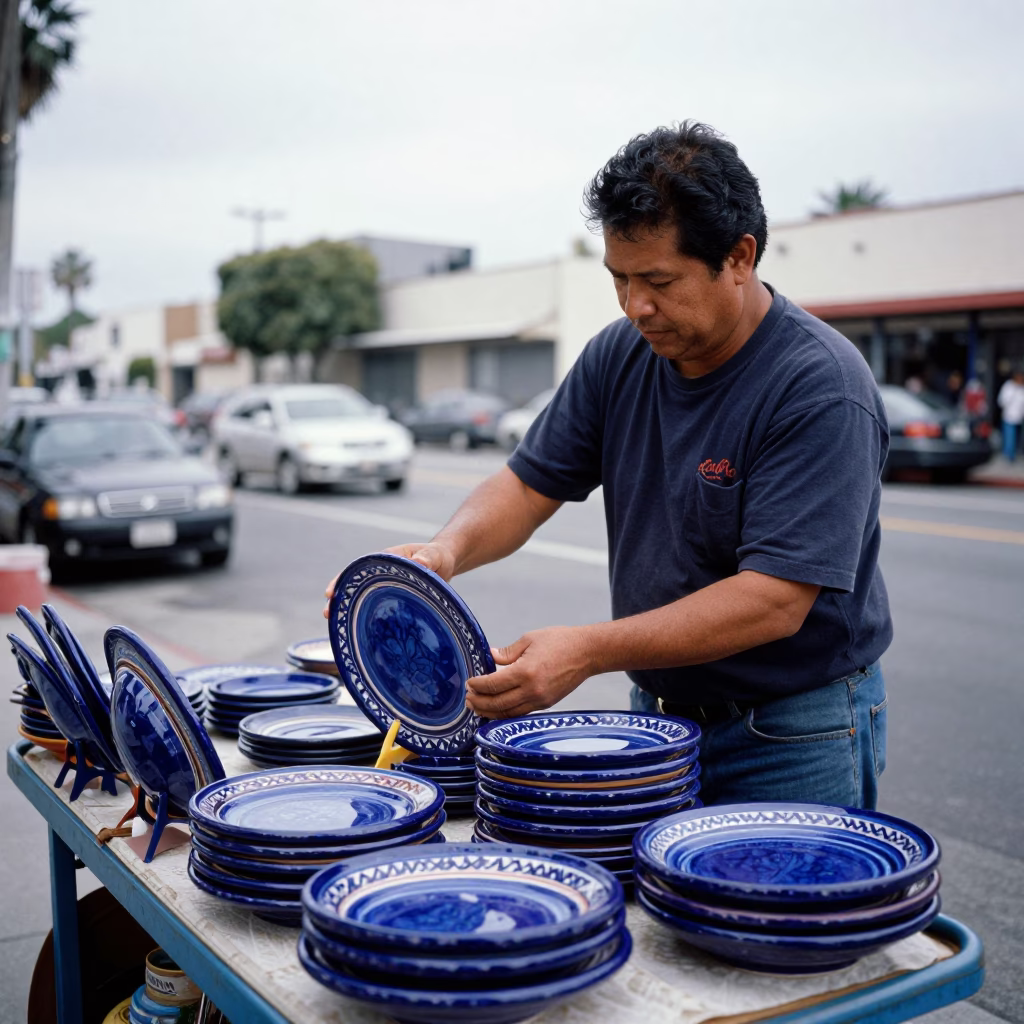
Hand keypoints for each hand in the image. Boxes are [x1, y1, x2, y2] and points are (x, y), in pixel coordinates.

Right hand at [322, 542, 456, 617]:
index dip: (342, 580)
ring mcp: (386, 590)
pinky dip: (367, 620)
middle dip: (340, 599)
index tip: (330, 593)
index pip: (357, 569)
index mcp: (385, 560)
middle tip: (326, 614)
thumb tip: (420, 562)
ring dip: (349, 612)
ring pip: (363, 600)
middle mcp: (381, 575)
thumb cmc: (438, 557)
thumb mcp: (434, 556)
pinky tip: (360, 635)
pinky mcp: (393, 602)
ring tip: (337, 628)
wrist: (445, 564)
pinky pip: (377, 610)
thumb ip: (428, 558)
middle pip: (354, 586)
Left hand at [465, 626, 591, 718]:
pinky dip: (506, 713)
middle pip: (498, 703)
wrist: (587, 652)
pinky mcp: (546, 704)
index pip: (493, 684)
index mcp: (525, 671)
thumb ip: (508, 652)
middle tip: (467, 698)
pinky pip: (521, 713)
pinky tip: (497, 709)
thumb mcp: (529, 639)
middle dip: (479, 702)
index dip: (477, 685)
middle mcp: (532, 690)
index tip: (468, 682)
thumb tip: (491, 657)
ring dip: (490, 712)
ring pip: (508, 713)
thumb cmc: (560, 641)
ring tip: (477, 707)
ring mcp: (540, 699)